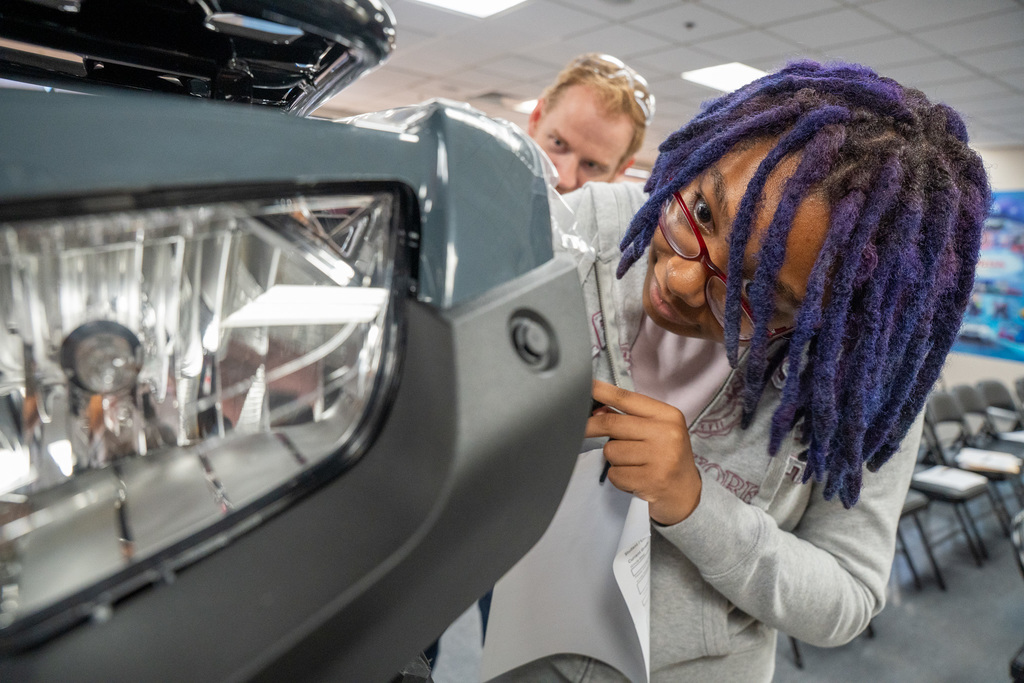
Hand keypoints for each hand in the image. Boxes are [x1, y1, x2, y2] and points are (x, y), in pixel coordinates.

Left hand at [587, 379, 701, 525]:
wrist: (685, 493)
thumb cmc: (666, 457)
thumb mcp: (656, 431)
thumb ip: (629, 419)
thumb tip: (597, 411)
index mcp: (667, 415)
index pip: (627, 398)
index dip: (602, 392)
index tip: (584, 387)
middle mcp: (666, 433)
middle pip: (612, 424)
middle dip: (591, 427)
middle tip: (582, 429)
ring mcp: (660, 458)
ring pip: (611, 451)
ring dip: (614, 459)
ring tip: (632, 464)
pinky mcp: (650, 480)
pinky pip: (615, 473)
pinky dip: (618, 477)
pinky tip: (634, 478)